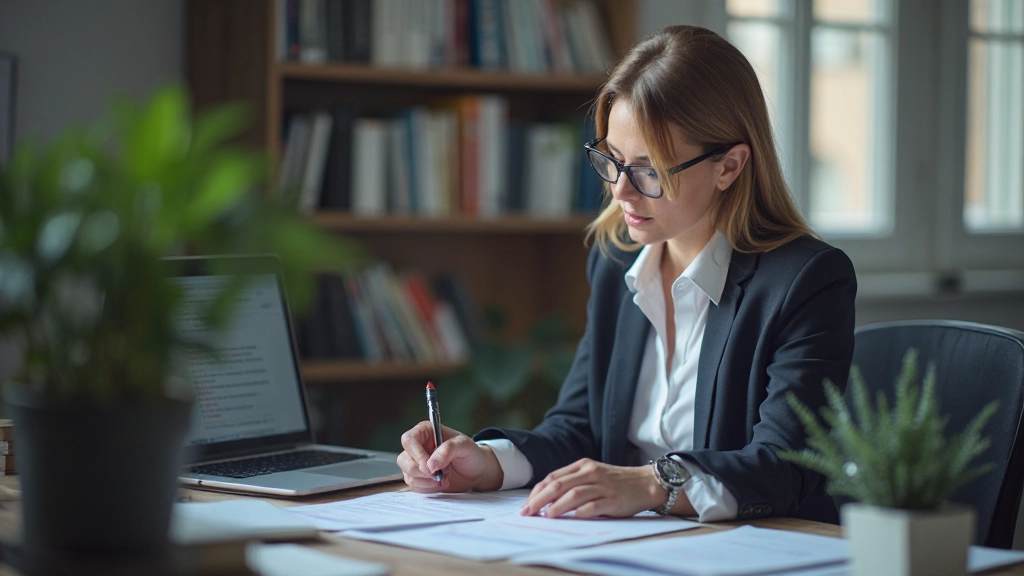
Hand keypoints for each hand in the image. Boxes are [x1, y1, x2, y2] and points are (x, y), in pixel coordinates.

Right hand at [397, 421, 502, 492]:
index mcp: (425, 432)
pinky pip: (414, 486)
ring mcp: (416, 463)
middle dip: (421, 472)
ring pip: (408, 475)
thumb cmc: (471, 453)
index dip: (417, 455)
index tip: (430, 467)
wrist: (476, 471)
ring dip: (426, 481)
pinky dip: (427, 488)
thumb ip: (448, 449)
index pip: (409, 440)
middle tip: (439, 475)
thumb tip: (431, 464)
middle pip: (404, 460)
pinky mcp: (419, 478)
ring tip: (444, 478)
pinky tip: (440, 483)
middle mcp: (418, 446)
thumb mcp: (465, 446)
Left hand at [520, 458, 667, 517]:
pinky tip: (570, 517)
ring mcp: (602, 486)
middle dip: (539, 499)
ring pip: (573, 494)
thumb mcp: (592, 474)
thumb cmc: (616, 482)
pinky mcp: (612, 500)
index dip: (537, 491)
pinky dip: (579, 512)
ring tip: (545, 516)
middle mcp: (591, 473)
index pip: (553, 477)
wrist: (646, 483)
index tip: (526, 505)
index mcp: (582, 465)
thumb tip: (546, 499)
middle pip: (559, 485)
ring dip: (556, 506)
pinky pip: (593, 506)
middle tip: (527, 512)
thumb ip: (573, 482)